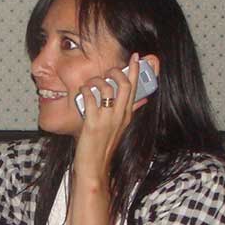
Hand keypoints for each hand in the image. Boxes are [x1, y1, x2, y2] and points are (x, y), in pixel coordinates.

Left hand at [72, 53, 139, 183]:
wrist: (94, 167)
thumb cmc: (103, 147)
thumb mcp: (120, 128)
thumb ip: (129, 111)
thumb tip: (142, 99)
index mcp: (126, 115)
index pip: (135, 88)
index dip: (136, 70)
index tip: (136, 57)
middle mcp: (119, 116)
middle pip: (124, 85)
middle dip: (116, 71)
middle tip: (109, 70)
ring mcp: (107, 119)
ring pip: (106, 88)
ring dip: (96, 80)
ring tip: (90, 84)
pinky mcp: (93, 123)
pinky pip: (89, 97)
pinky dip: (84, 91)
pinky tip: (82, 93)